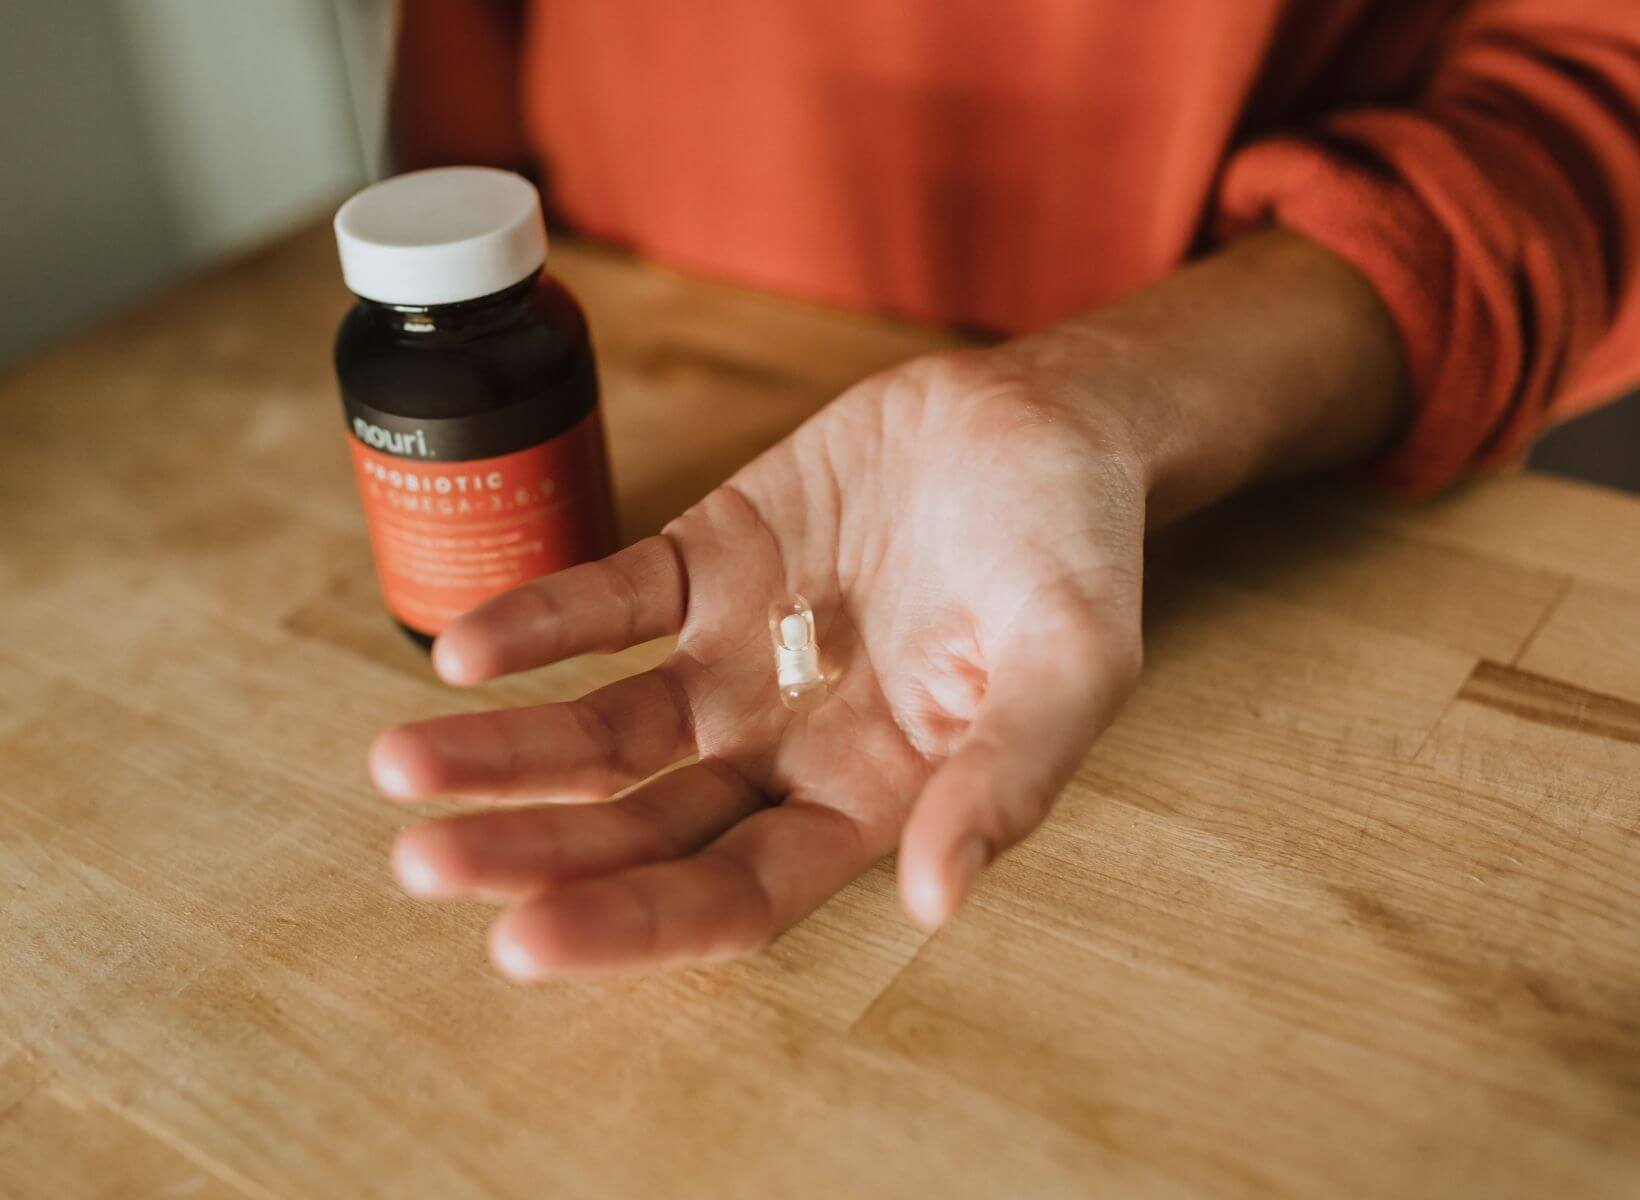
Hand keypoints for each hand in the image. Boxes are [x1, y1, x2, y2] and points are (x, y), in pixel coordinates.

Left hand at [370, 345, 1146, 977]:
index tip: (523, 942)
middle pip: (644, 823)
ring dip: (505, 749)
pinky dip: (541, 624)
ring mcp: (737, 655)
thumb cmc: (1076, 553)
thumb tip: (935, 900)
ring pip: (606, 728)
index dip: (635, 923)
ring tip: (402, 767)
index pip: (737, 889)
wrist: (1044, 420)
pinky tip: (465, 647)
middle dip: (535, 849)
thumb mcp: (1074, 666)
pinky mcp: (708, 561)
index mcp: (871, 797)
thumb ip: (1009, 779)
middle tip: (424, 861)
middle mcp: (787, 745)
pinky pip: (610, 603)